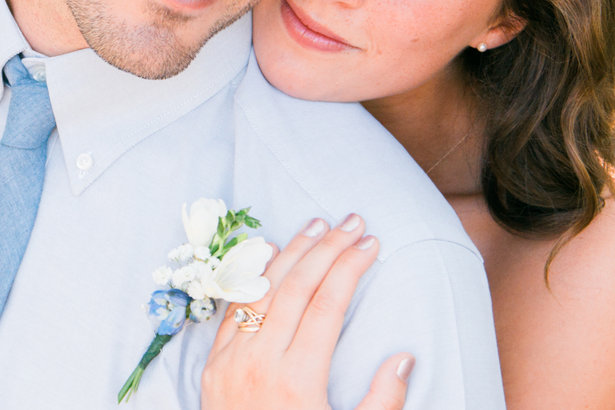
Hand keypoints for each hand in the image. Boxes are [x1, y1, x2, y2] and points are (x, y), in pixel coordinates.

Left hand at [202, 215, 409, 409]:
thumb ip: (382, 401)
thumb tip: (403, 358)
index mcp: (297, 380)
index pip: (327, 306)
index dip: (351, 269)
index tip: (372, 243)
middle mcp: (258, 363)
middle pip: (295, 288)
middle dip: (327, 249)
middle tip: (352, 221)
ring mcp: (229, 362)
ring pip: (260, 292)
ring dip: (289, 254)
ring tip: (317, 226)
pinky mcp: (211, 366)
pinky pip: (232, 311)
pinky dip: (251, 279)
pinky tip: (268, 254)